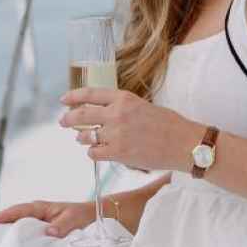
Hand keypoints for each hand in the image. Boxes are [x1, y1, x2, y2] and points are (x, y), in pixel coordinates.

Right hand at [0, 197, 100, 238]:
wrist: (92, 216)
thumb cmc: (82, 215)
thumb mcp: (74, 218)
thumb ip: (62, 226)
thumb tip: (48, 233)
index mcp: (39, 208)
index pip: (17, 211)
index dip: (2, 216)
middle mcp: (33, 215)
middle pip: (9, 218)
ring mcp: (34, 224)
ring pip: (13, 227)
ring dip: (0, 233)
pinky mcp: (37, 233)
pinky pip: (21, 235)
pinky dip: (11, 240)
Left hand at [59, 88, 187, 172]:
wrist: (184, 144)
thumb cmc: (168, 125)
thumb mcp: (143, 106)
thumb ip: (122, 108)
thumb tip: (102, 114)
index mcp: (124, 98)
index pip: (90, 93)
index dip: (74, 97)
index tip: (64, 100)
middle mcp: (116, 114)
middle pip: (81, 115)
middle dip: (68, 118)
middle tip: (62, 121)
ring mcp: (116, 134)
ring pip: (85, 136)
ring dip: (81, 138)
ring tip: (81, 139)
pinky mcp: (118, 153)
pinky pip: (94, 153)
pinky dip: (93, 153)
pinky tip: (97, 152)